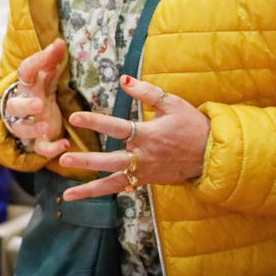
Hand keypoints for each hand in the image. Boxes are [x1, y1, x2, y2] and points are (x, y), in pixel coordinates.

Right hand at [4, 40, 69, 157]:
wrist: (32, 121)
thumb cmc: (39, 95)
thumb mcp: (47, 79)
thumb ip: (52, 62)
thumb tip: (59, 42)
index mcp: (27, 87)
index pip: (26, 72)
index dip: (38, 60)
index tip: (55, 48)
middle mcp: (23, 106)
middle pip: (15, 106)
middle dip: (25, 106)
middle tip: (39, 104)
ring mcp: (28, 125)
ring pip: (22, 129)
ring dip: (32, 129)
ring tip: (46, 127)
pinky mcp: (38, 141)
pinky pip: (40, 148)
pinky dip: (51, 149)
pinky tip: (64, 145)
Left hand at [59, 75, 209, 199]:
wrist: (212, 153)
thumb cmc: (192, 124)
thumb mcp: (172, 103)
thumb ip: (146, 92)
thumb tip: (123, 79)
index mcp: (148, 135)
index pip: (116, 127)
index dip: (95, 121)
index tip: (74, 117)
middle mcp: (143, 156)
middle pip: (110, 160)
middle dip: (86, 160)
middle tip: (64, 158)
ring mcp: (144, 171)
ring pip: (113, 182)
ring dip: (89, 189)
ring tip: (67, 195)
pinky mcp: (146, 180)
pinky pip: (123, 187)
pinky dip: (106, 191)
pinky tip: (86, 196)